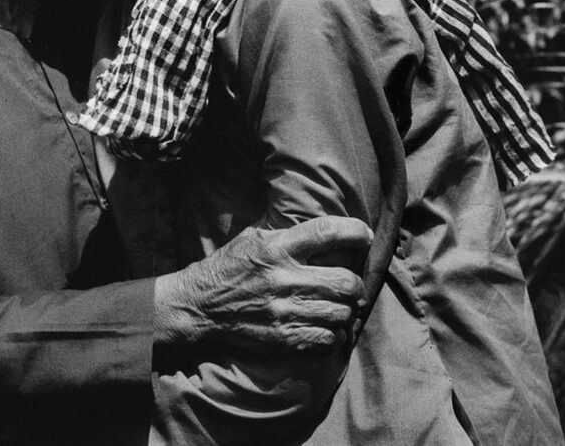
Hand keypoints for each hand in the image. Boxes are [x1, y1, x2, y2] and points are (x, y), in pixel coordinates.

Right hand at [153, 216, 370, 352]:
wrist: (200, 305)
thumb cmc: (227, 266)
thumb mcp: (250, 238)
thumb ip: (284, 233)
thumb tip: (319, 226)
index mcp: (276, 248)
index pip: (326, 233)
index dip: (353, 231)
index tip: (363, 234)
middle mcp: (284, 279)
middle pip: (345, 281)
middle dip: (354, 281)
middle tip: (349, 281)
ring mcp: (285, 311)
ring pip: (342, 312)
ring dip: (345, 308)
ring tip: (338, 303)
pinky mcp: (284, 337)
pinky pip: (328, 338)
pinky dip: (333, 332)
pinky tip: (324, 323)